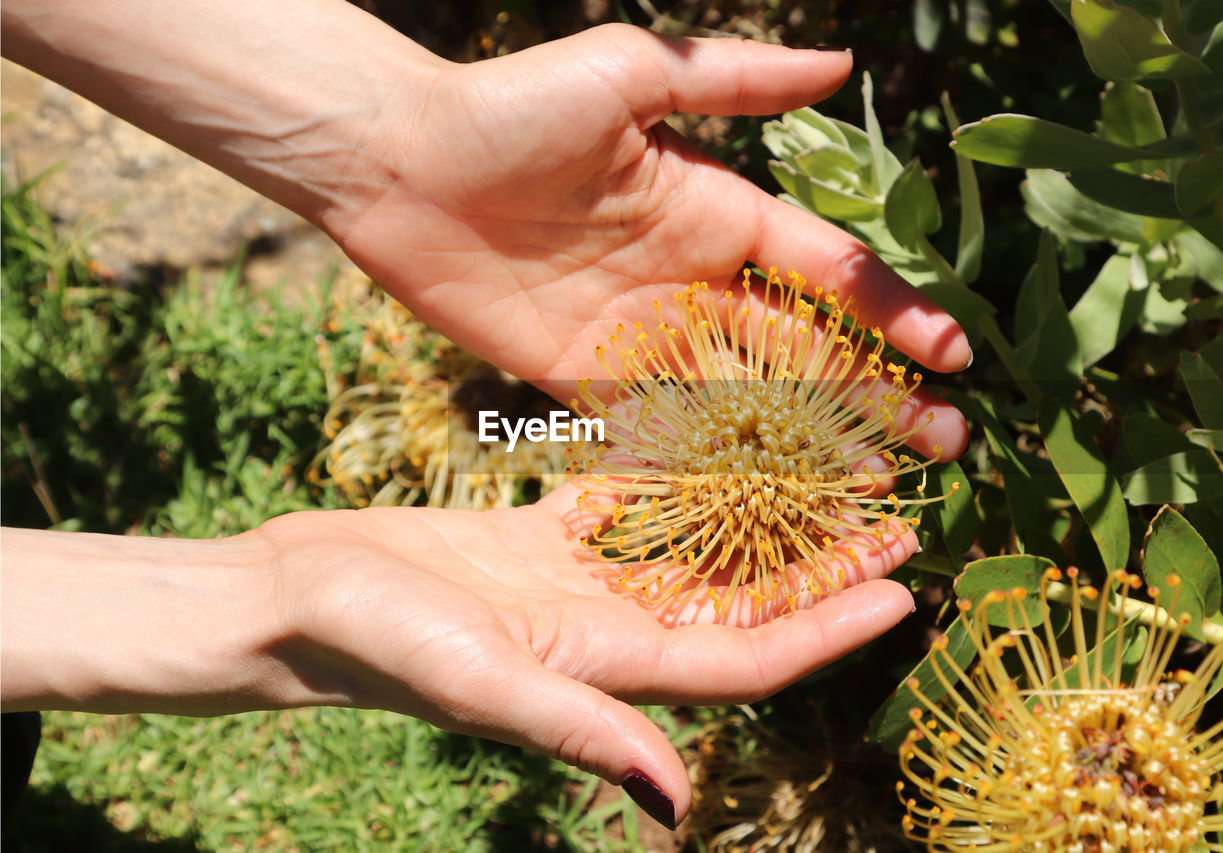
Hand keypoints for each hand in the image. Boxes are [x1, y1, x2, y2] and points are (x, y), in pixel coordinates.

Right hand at [249, 483, 917, 824]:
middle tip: (898, 526)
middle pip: (739, 603)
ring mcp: (574, 583)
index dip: (825, 630)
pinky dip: (679, 483)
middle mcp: (606, 630)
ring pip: (693, 553)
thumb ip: (577, 729)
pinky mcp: (538, 541)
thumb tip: (676, 799)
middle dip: (820, 572)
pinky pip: (628, 509)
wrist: (292, 598)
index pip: (745, 654)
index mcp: (608, 666)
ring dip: (764, 523)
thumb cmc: (373, 643)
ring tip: (832, 480)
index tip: (901, 593)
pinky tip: (722, 449)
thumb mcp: (479, 684)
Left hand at [328, 24, 969, 457]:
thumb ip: (735, 78)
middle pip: (801, 347)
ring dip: (815, 439)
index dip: (888, 311)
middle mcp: (690, 280)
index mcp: (715, 209)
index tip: (952, 354)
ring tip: (881, 480)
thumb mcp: (631, 74)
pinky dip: (718, 461)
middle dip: (875, 392)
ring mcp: (640, 336)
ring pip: (746, 398)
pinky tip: (772, 498)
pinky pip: (663, 429)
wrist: (397, 162)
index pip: (824, 269)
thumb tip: (844, 66)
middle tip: (946, 440)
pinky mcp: (583, 382)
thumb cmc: (512, 105)